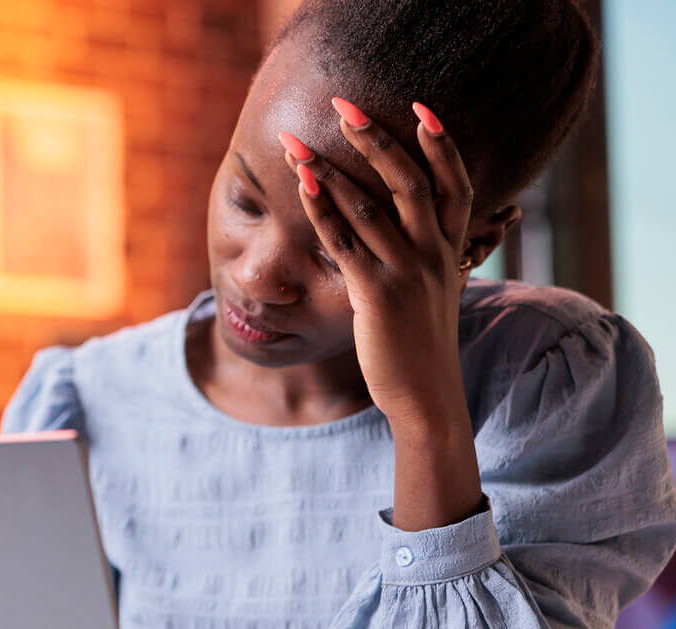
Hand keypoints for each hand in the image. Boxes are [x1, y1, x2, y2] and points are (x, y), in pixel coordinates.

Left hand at [278, 98, 472, 433]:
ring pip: (370, 207)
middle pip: (410, 182)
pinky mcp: (378, 296)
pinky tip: (302, 186)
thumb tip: (430, 238)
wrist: (427, 397)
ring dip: (330, 170)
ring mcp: (408, 273)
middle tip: (346, 106)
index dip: (441, 145)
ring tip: (297, 143)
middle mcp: (434, 254)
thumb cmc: (422, 346)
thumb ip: (434, 259)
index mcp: (451, 250)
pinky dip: (322, 210)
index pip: (456, 184)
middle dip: (376, 140)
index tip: (423, 107)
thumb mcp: (437, 294)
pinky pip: (345, 243)